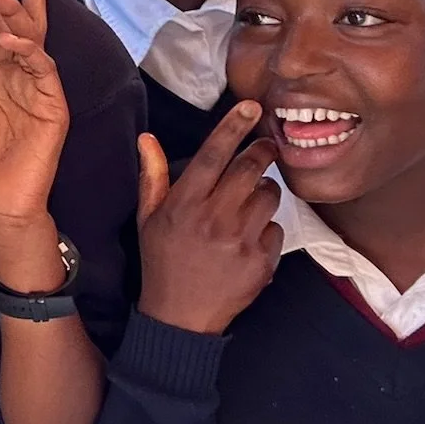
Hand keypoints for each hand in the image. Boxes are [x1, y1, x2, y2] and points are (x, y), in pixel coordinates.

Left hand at [0, 0, 70, 246]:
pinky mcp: (52, 107)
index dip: (2, 3)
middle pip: (29, 25)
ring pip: (36, 41)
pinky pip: (43, 70)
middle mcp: (20, 78)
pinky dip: (30, 52)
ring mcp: (39, 91)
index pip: (3, 31)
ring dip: (20, 15)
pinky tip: (12, 41)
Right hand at [135, 103, 283, 335]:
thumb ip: (153, 177)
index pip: (212, 155)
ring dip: (265, 190)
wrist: (180, 317)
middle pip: (250, 168)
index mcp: (184, 205)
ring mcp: (241, 241)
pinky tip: (249, 238)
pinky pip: (277, 229)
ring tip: (251, 199)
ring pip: (269, 196)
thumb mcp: (148, 219)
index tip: (252, 106)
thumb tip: (148, 139)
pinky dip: (267, 228)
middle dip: (262, 151)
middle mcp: (214, 219)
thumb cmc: (162, 261)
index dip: (233, 126)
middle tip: (267, 146)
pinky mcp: (262, 262)